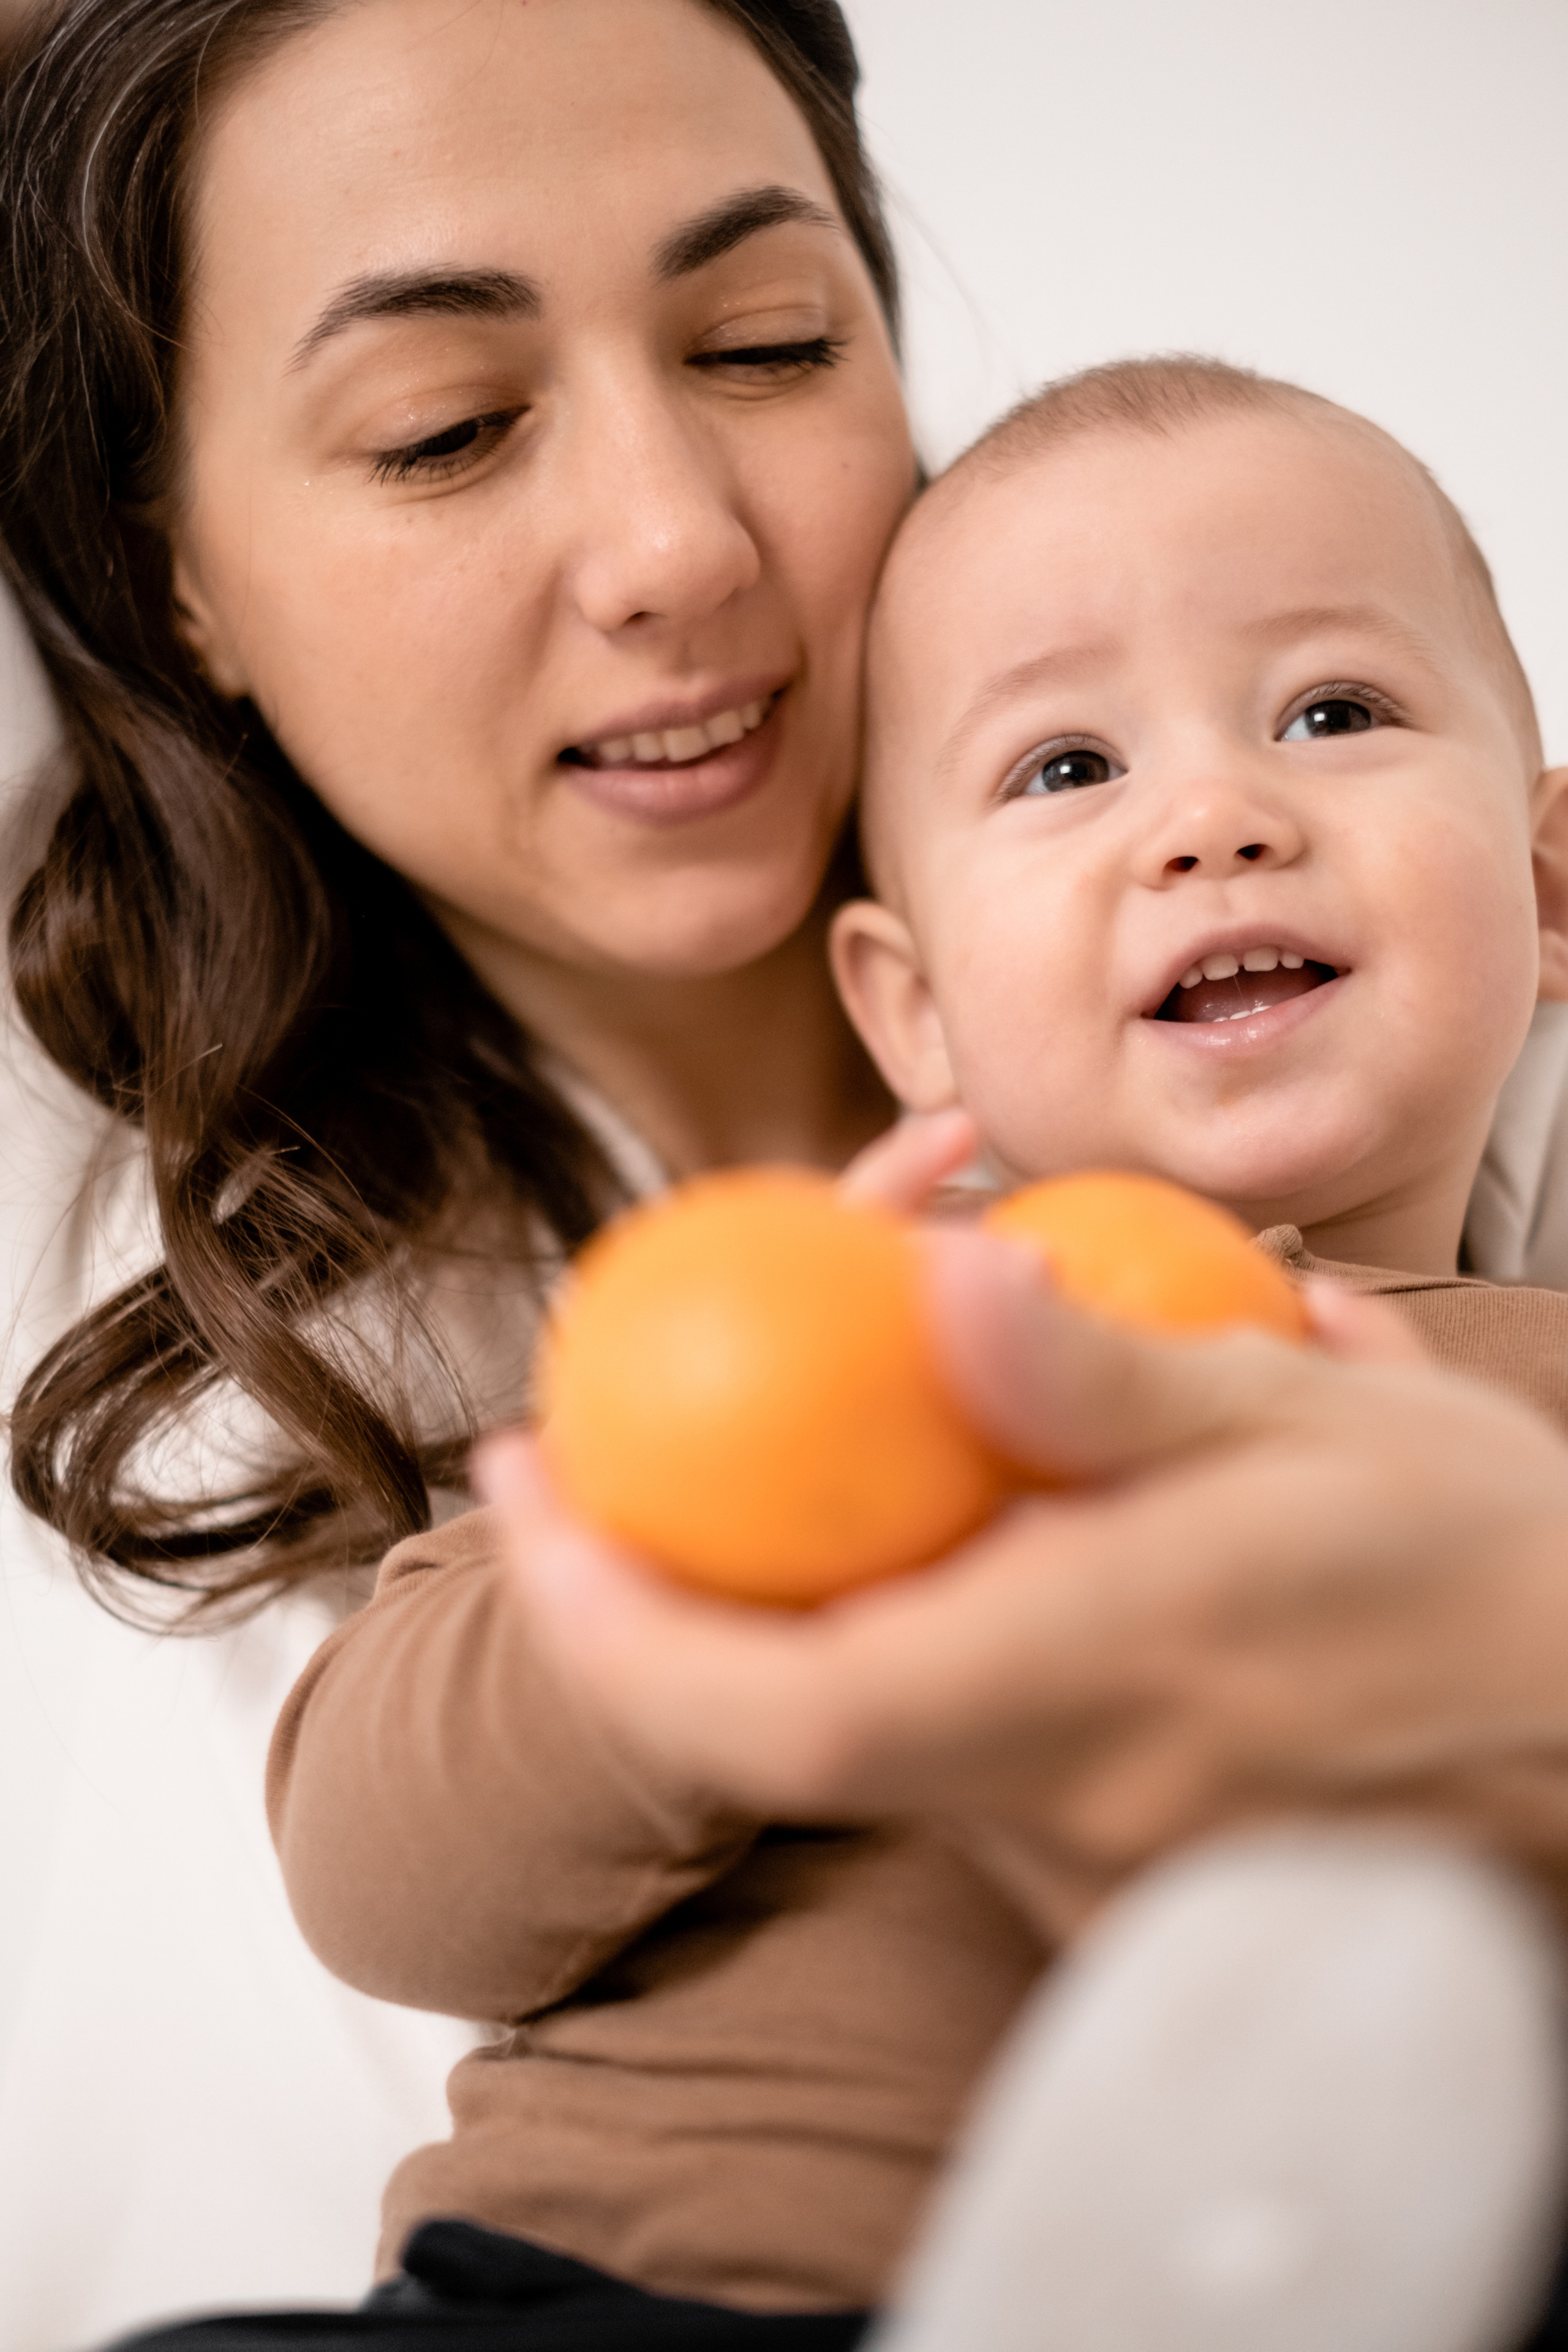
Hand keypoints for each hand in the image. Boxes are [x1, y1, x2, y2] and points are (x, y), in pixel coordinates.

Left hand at [478, 1196, 1567, 1932]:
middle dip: (634, 1616)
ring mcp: (1085, 1855)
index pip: (774, 1705)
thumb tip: (946, 1276)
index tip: (527, 1488)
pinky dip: (886, 1646)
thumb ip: (1108, 1377)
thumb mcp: (1314, 1423)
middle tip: (574, 1477)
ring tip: (744, 1474)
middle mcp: (1063, 1796)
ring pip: (853, 1741)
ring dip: (759, 1619)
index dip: (611, 1616)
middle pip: (769, 1738)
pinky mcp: (1114, 1864)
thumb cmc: (1487, 1575)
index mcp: (1092, 1675)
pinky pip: (949, 1755)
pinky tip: (940, 1539)